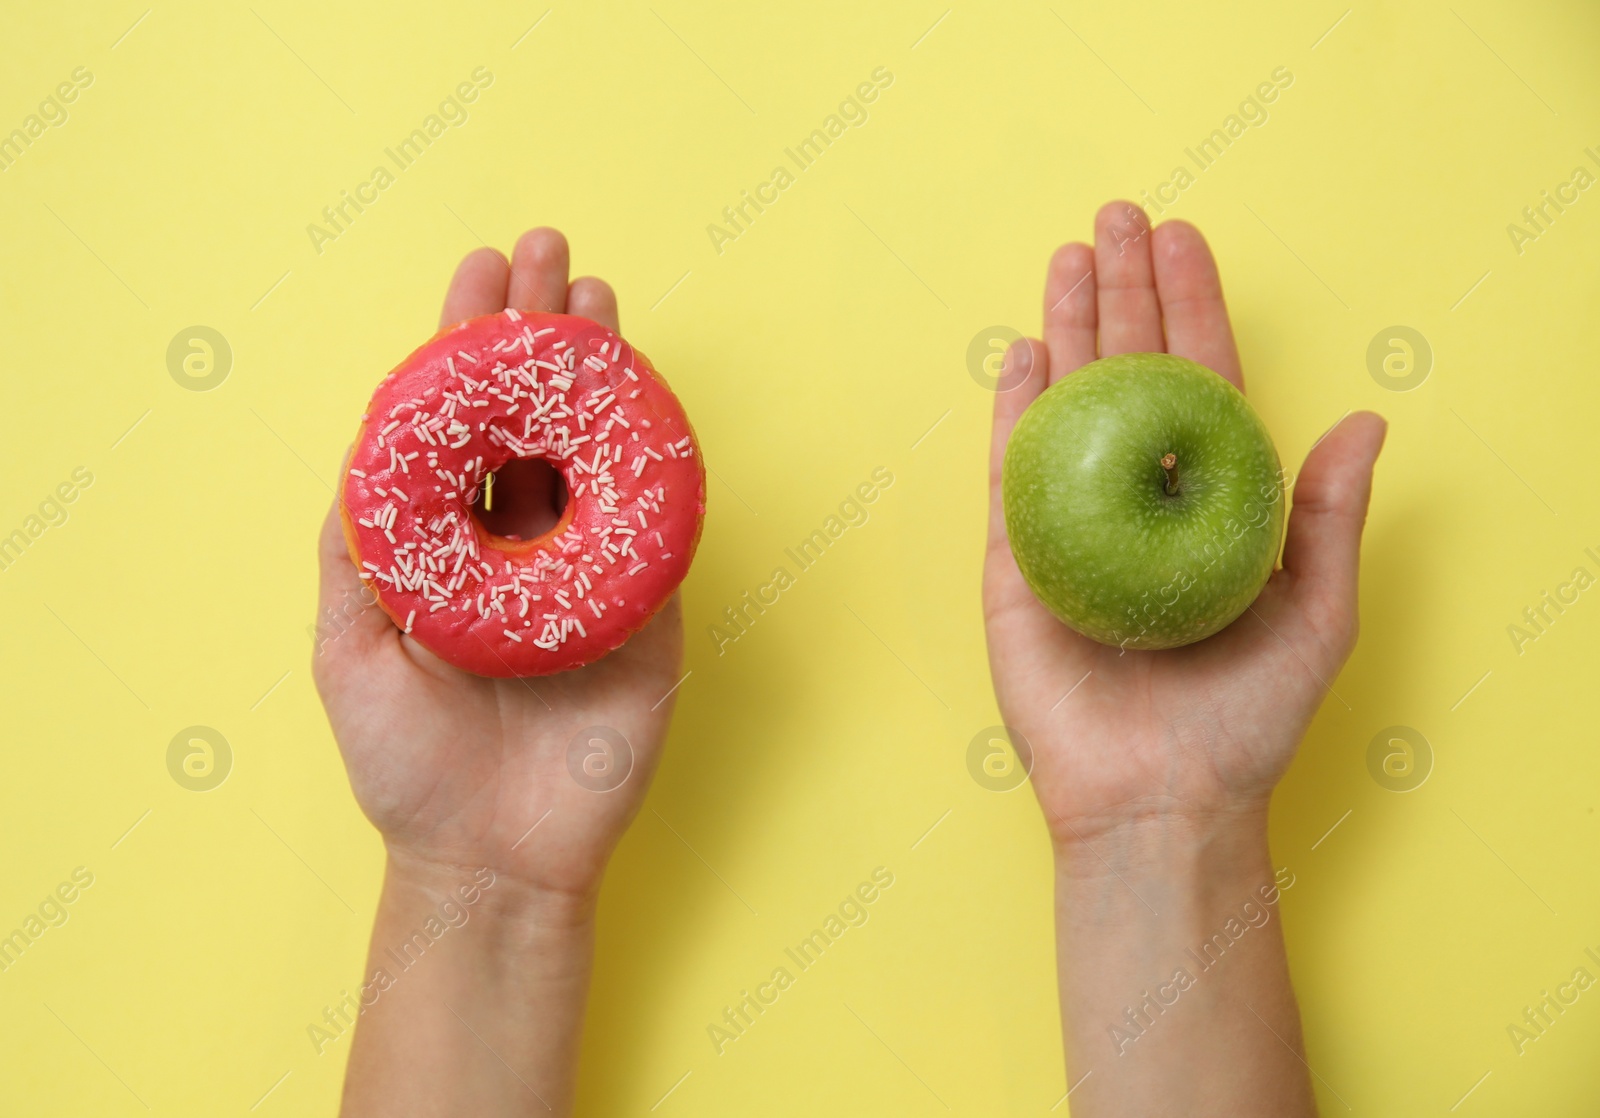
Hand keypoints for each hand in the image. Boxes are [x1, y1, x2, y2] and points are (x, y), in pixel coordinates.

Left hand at [313, 227, 683, 909]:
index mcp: (455, 549)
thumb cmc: (407, 771)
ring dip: (604, 372)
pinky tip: (649, 397)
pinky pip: (657, 528)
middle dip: (543, 332)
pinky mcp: (649, 613)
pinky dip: (656, 460)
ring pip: (600, 452)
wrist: (492, 862)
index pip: (464, 426)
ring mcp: (593, 573)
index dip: (469, 347)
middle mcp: (526, 546)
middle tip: (549, 251)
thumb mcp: (349, 657)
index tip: (478, 275)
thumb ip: (352, 561)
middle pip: (538, 417)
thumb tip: (354, 463)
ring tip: (598, 297)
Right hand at [984, 202, 1386, 849]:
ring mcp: (1073, 526)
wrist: (1157, 800)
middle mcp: (1139, 501)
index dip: (1192, 308)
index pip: (1198, 383)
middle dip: (1122, 293)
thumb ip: (1332, 514)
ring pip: (1067, 405)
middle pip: (1128, 374)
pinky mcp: (1016, 562)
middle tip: (1114, 218)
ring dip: (1066, 327)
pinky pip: (1011, 471)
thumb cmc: (1244, 719)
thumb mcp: (1316, 613)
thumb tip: (1368, 418)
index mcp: (1208, 505)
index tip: (1181, 239)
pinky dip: (1015, 410)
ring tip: (1066, 258)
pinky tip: (1024, 351)